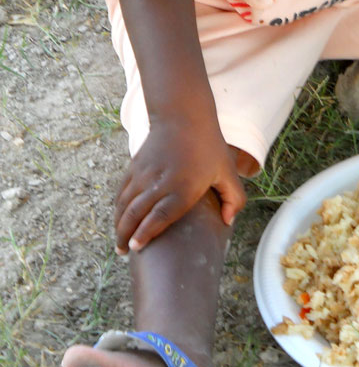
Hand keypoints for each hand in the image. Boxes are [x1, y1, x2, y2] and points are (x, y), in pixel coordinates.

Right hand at [114, 118, 245, 253]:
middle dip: (126, 236)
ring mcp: (144, 174)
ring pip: (124, 204)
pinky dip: (117, 207)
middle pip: (135, 214)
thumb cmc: (208, 146)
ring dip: (118, 225)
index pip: (158, 217)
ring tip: (119, 242)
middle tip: (124, 251)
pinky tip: (119, 218)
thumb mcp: (227, 171)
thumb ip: (234, 198)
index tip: (137, 248)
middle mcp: (159, 182)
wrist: (183, 115)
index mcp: (182, 187)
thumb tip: (228, 222)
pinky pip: (121, 191)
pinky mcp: (134, 166)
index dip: (145, 234)